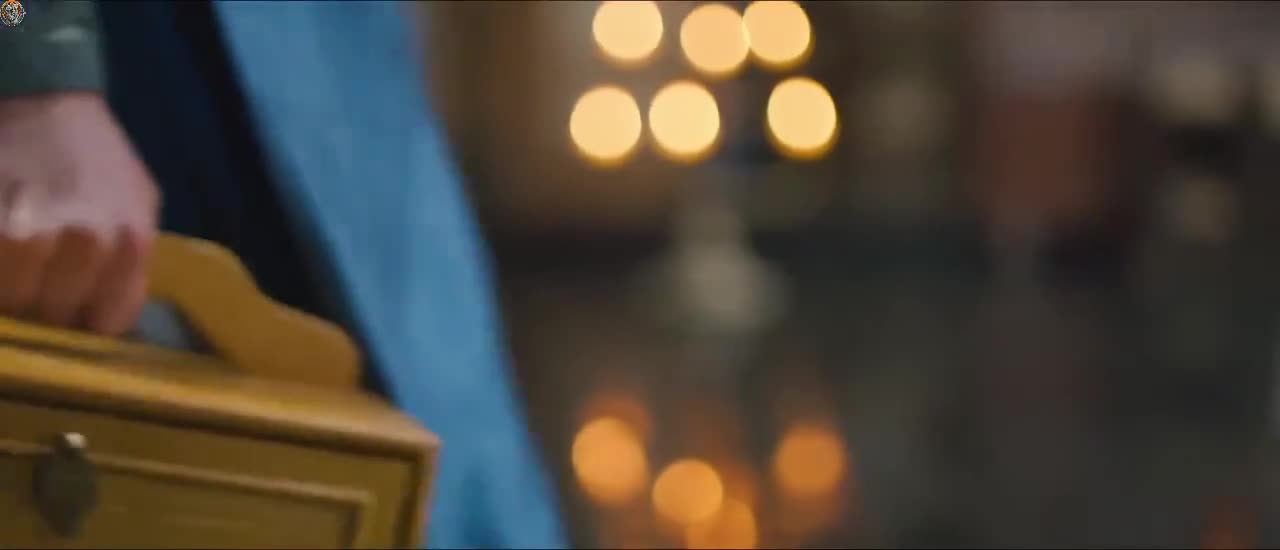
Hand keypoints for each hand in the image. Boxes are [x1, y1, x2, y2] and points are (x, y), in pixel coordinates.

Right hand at [0, 92, 159, 335]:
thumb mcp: (138, 208)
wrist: (47, 102)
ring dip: (11, 287)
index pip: (107, 323)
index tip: (74, 309)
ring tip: (16, 257)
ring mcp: (29, 234)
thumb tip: (104, 319)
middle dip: (46, 302)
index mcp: (131, 243)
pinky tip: (4, 245)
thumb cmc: (97, 159)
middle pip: (56, 315)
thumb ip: (128, 266)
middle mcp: (86, 242)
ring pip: (13, 301)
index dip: (86, 319)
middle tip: (39, 273)